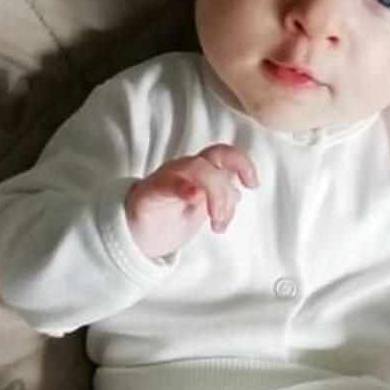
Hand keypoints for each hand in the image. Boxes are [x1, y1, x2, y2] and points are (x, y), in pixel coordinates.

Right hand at [125, 145, 258, 259]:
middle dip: (228, 187)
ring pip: (197, 169)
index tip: (253, 184)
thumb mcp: (202, 209)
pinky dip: (183, 188)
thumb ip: (220, 198)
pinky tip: (192, 198)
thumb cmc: (170, 217)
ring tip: (216, 223)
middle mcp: (186, 168)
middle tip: (223, 219)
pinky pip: (168, 184)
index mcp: (201, 170)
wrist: (136, 234)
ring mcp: (168, 177)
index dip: (244, 163)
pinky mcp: (150, 192)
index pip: (225, 154)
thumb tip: (239, 193)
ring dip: (214, 196)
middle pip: (215, 156)